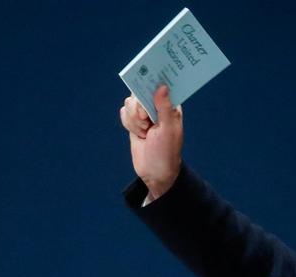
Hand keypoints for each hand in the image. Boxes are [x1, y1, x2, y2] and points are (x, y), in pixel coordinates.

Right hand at [119, 84, 182, 200]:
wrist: (154, 172)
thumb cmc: (166, 151)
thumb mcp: (168, 129)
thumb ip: (164, 107)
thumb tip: (162, 86)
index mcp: (170, 106)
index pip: (160, 85)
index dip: (151, 86)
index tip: (147, 90)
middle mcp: (157, 106)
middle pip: (139, 91)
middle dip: (139, 107)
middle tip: (145, 119)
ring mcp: (144, 113)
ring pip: (129, 103)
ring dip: (134, 118)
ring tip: (144, 132)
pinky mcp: (134, 121)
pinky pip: (124, 112)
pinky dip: (128, 123)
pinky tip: (139, 134)